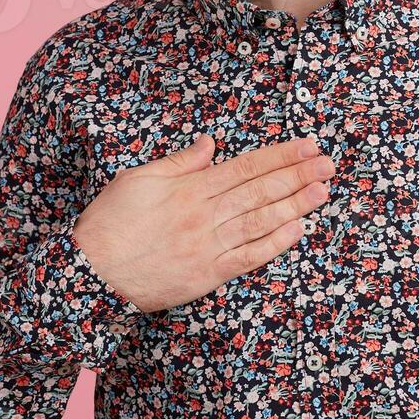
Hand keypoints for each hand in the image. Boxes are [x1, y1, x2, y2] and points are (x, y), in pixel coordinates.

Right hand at [72, 133, 333, 313]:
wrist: (90, 274)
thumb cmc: (109, 224)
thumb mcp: (137, 179)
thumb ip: (179, 162)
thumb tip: (209, 143)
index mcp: (190, 188)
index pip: (245, 167)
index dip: (280, 156)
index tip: (307, 146)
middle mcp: (204, 215)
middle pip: (260, 191)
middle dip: (297, 175)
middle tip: (328, 164)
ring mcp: (208, 246)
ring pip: (260, 221)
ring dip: (295, 205)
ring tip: (322, 191)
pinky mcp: (206, 275)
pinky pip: (248, 257)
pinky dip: (274, 244)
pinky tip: (297, 230)